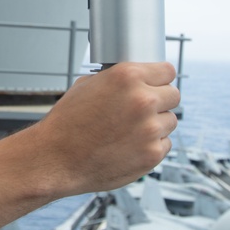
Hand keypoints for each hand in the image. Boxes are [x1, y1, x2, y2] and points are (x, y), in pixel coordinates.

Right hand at [35, 62, 178, 194]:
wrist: (56, 158)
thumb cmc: (67, 123)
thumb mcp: (87, 86)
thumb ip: (118, 80)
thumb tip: (136, 79)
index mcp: (127, 76)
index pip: (167, 71)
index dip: (160, 78)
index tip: (157, 84)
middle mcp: (143, 100)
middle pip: (174, 95)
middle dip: (160, 101)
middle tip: (141, 110)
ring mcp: (150, 129)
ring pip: (170, 121)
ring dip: (156, 124)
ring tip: (130, 131)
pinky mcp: (152, 154)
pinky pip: (164, 144)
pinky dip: (151, 145)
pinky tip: (129, 146)